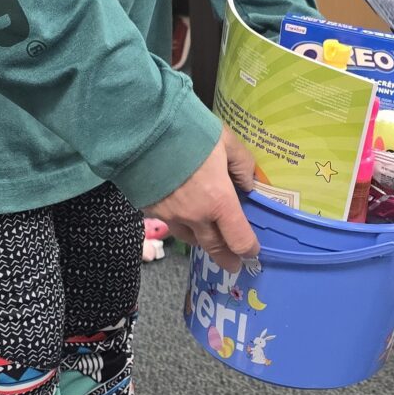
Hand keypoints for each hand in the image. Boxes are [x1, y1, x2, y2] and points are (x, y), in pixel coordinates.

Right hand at [145, 126, 259, 273]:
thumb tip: (248, 183)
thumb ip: (242, 164)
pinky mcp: (150, 209)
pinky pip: (169, 223)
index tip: (251, 251)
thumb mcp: (225, 141)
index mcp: (219, 201)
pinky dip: (178, 222)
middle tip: (232, 265)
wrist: (142, 129)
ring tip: (206, 237)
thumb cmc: (188, 131)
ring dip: (200, 240)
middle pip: (213, 247)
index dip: (248, 248)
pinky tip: (180, 213)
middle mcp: (195, 216)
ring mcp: (169, 216)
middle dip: (225, 258)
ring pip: (189, 238)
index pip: (239, 238)